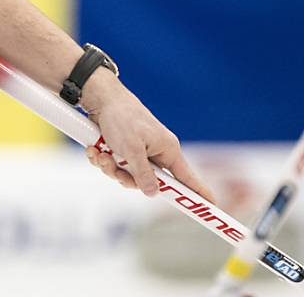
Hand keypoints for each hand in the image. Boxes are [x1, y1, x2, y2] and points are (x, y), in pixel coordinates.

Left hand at [81, 70, 214, 201]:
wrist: (100, 99)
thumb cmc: (121, 118)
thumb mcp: (132, 148)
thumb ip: (143, 173)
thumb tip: (154, 193)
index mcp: (167, 150)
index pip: (188, 177)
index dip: (199, 192)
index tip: (213, 207)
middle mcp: (155, 152)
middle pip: (148, 182)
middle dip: (126, 177)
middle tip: (115, 167)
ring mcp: (138, 151)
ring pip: (127, 175)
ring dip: (110, 167)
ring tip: (101, 154)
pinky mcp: (122, 149)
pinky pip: (114, 166)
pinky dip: (102, 160)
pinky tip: (94, 150)